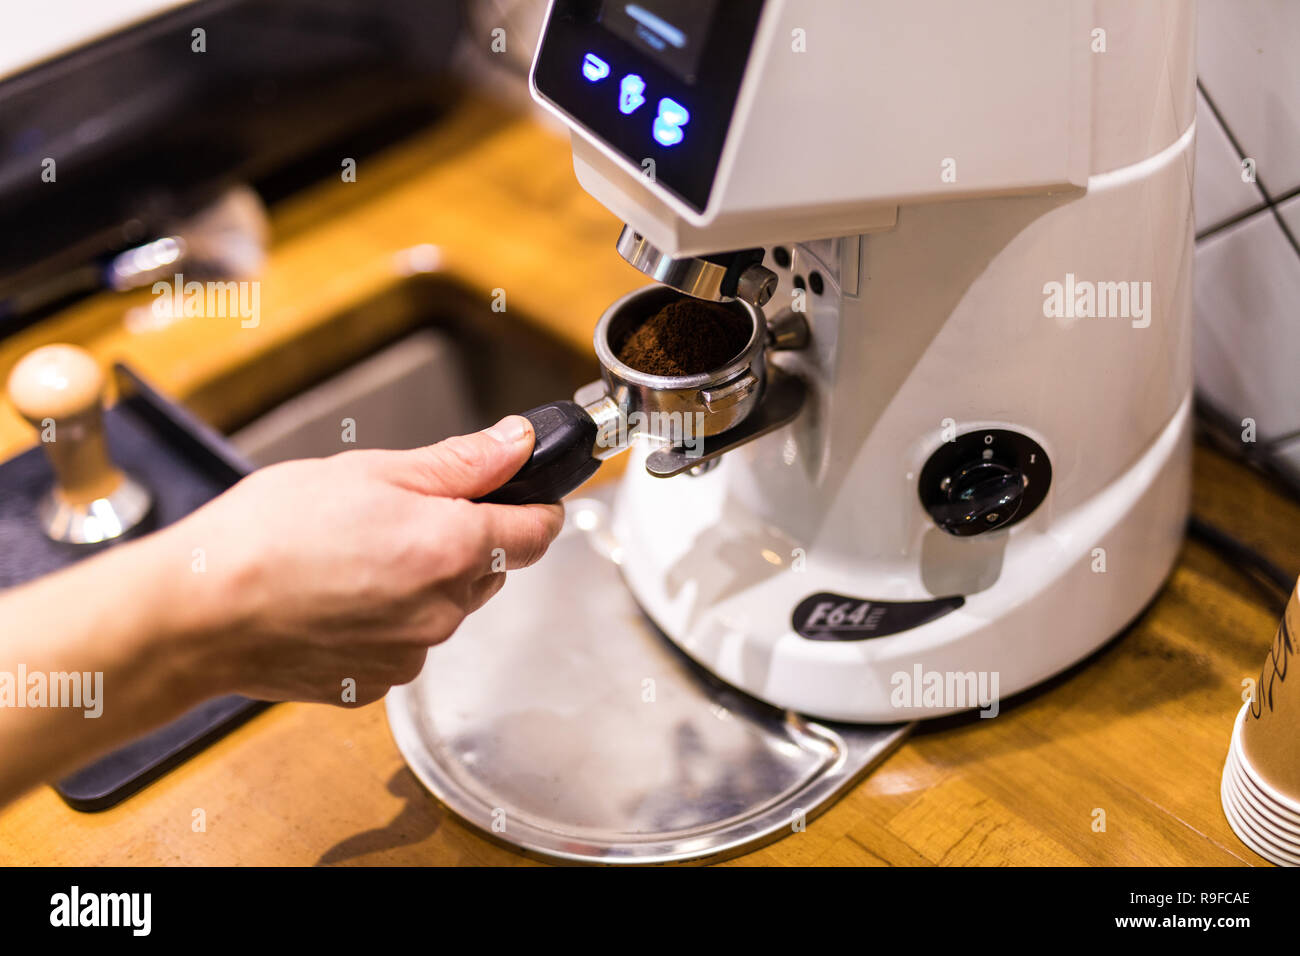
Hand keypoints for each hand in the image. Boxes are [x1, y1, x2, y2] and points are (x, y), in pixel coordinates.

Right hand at [153, 415, 562, 705]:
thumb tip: (518, 443)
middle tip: (397, 516)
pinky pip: (404, 644)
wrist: (197, 612)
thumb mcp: (371, 470)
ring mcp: (412, 654)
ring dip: (421, 582)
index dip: (534, 506)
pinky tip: (337, 599)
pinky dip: (385, 621)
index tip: (523, 495)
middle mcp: (444, 610)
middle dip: (461, 540)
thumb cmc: (270, 534)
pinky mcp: (376, 683)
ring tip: (353, 557)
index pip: (537, 532)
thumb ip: (460, 463)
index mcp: (453, 549)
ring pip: (444, 607)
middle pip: (488, 569)